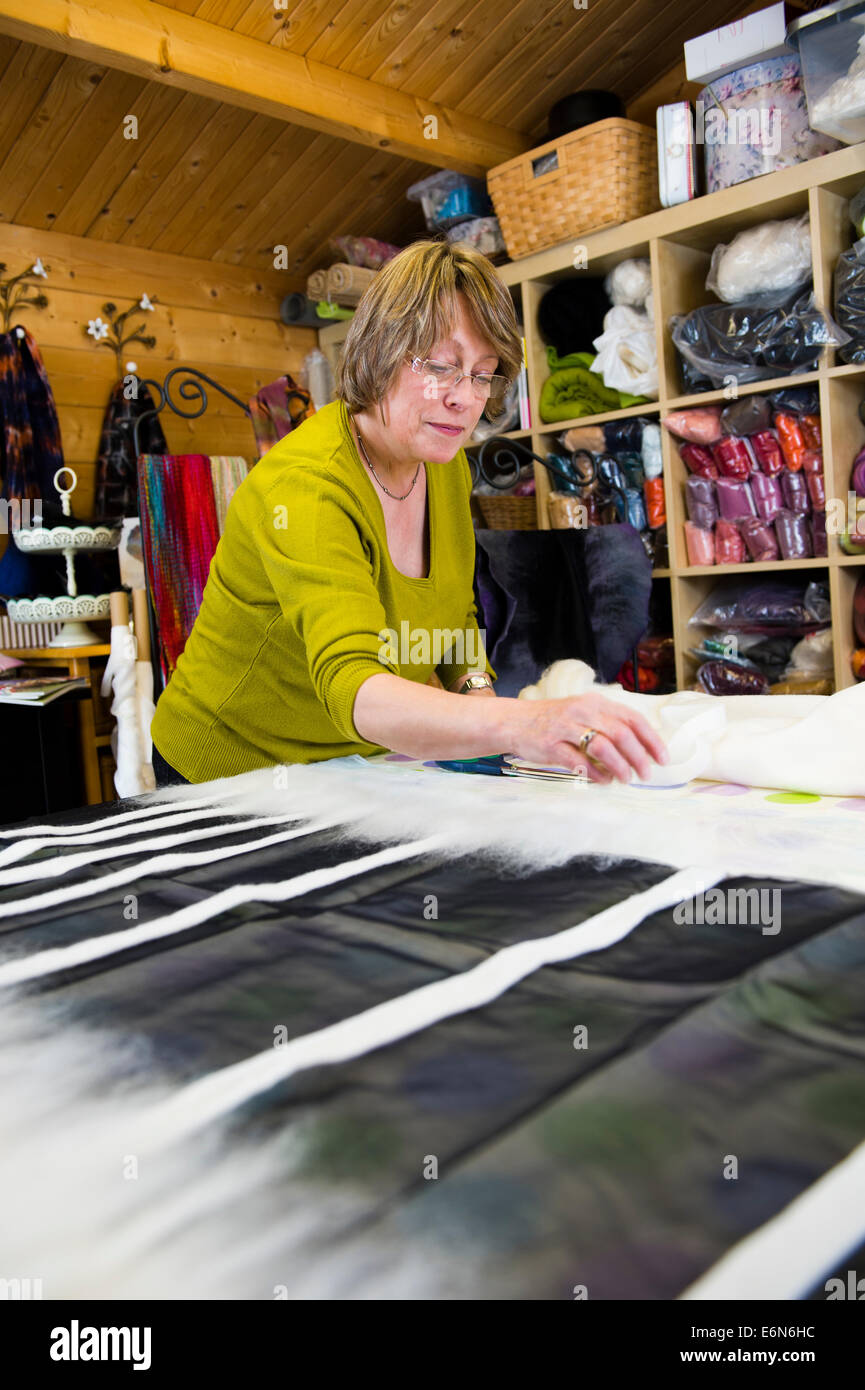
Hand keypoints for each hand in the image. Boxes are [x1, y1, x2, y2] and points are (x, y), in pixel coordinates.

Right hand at [508, 692, 668, 784]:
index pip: (632, 719)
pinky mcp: (551, 745)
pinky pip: (579, 762)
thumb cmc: (555, 721)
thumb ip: (608, 726)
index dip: (651, 740)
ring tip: (625, 779)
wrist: (515, 722)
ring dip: (620, 767)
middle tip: (645, 774)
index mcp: (596, 703)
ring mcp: (566, 727)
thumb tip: (640, 750)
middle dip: (638, 757)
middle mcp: (583, 711)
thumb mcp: (583, 714)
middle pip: (621, 734)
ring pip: (603, 747)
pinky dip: (596, 774)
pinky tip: (604, 781)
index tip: (662, 759)